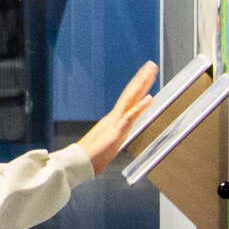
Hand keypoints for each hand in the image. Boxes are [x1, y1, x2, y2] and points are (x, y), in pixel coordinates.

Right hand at [75, 61, 158, 175]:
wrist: (78, 162)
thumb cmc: (90, 157)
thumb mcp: (106, 145)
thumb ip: (111, 140)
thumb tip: (112, 141)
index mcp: (113, 120)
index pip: (129, 100)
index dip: (137, 87)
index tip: (145, 75)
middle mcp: (114, 117)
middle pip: (130, 94)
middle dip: (141, 79)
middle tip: (150, 65)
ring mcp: (115, 122)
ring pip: (131, 99)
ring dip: (142, 84)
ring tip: (150, 71)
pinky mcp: (117, 130)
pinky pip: (130, 116)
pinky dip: (140, 106)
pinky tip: (150, 97)